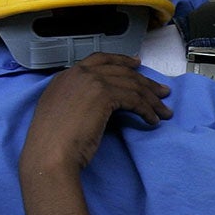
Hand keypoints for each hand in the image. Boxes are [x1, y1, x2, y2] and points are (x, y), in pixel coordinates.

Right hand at [21, 53, 171, 175]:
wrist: (50, 153)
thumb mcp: (61, 113)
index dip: (121, 61)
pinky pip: (134, 98)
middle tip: (161, 91)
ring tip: (164, 112)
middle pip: (120, 71)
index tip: (137, 65)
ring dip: (151, 99)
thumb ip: (76, 99)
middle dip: (145, 81)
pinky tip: (153, 120)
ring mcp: (91, 81)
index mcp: (66, 76)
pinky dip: (147, 110)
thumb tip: (99, 102)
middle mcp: (78, 73)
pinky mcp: (104, 94)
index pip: (99, 60)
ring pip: (131, 84)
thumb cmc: (52, 144)